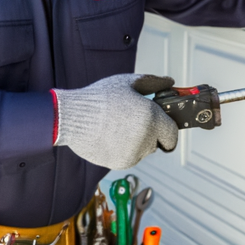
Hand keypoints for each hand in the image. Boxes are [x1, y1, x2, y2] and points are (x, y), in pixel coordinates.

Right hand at [54, 74, 179, 169]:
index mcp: (151, 117)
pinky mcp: (120, 162)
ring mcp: (133, 153)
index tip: (160, 125)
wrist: (71, 117)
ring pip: (144, 151)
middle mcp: (146, 138)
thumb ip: (153, 83)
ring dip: (137, 142)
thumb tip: (170, 82)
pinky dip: (124, 150)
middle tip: (132, 122)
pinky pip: (130, 157)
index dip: (167, 129)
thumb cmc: (99, 98)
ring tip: (117, 127)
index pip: (173, 134)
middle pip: (158, 142)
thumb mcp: (127, 82)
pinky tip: (110, 137)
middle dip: (150, 134)